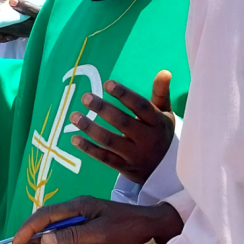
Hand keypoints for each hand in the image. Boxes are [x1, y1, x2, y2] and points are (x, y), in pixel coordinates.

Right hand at [13, 196, 182, 243]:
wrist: (158, 228)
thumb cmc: (132, 230)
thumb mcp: (103, 235)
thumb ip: (74, 236)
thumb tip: (46, 240)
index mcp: (79, 205)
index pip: (45, 214)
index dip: (28, 228)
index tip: (16, 243)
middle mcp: (78, 208)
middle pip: (47, 223)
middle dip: (36, 241)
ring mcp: (84, 217)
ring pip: (55, 232)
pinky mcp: (90, 228)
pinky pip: (67, 238)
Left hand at [70, 70, 174, 185]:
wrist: (170, 171)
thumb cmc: (161, 134)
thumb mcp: (165, 114)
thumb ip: (160, 93)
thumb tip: (164, 72)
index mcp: (158, 123)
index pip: (141, 106)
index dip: (124, 94)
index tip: (107, 84)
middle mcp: (148, 139)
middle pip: (123, 122)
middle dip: (102, 108)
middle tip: (85, 97)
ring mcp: (135, 155)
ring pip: (110, 141)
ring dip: (90, 128)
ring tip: (74, 116)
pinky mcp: (125, 168)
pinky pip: (104, 158)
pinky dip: (88, 148)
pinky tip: (74, 138)